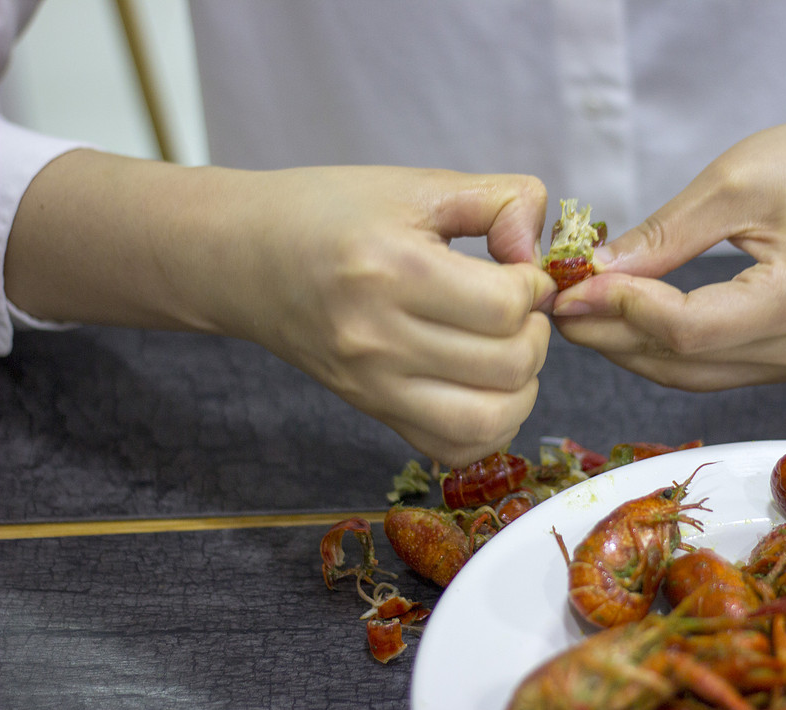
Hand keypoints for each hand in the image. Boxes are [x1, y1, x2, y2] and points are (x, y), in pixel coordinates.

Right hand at [7, 158, 555, 464]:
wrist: (246, 257)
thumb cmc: (329, 213)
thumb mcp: (416, 185)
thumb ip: (500, 200)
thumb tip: (538, 250)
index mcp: (392, 271)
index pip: (504, 306)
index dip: (533, 287)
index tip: (520, 271)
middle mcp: (379, 340)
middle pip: (508, 365)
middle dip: (535, 332)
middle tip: (517, 308)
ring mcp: (374, 386)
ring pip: (491, 421)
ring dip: (522, 385)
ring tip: (507, 349)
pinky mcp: (373, 411)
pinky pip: (454, 449)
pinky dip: (489, 425)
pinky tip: (485, 385)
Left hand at [551, 93, 785, 390]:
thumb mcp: (737, 181)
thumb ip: (665, 235)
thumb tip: (596, 273)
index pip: (684, 329)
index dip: (618, 310)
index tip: (570, 283)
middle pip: (679, 362)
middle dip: (609, 334)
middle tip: (559, 299)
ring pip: (685, 374)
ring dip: (626, 346)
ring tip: (581, 307)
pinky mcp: (785, 362)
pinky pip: (705, 368)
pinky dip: (658, 347)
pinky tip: (625, 317)